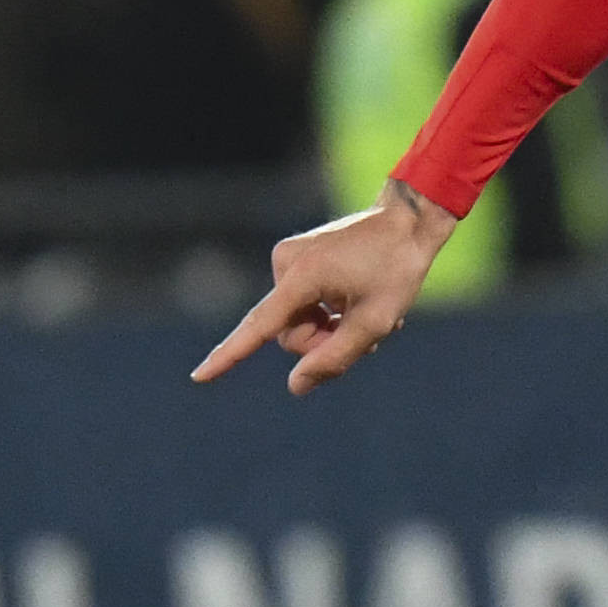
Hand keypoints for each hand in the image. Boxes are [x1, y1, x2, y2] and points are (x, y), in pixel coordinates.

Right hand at [192, 181, 457, 394]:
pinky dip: (329, 311)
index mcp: (303, 276)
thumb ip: (334, 358)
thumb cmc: (397, 269)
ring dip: (331, 328)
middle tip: (366, 336)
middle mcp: (286, 263)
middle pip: (290, 333)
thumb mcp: (375, 322)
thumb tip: (295, 387)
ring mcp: (289, 258)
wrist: (408, 220)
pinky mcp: (297, 258)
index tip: (199, 376)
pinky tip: (358, 302)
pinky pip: (303, 303)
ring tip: (368, 315)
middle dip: (323, 342)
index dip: (230, 356)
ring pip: (298, 321)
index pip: (260, 326)